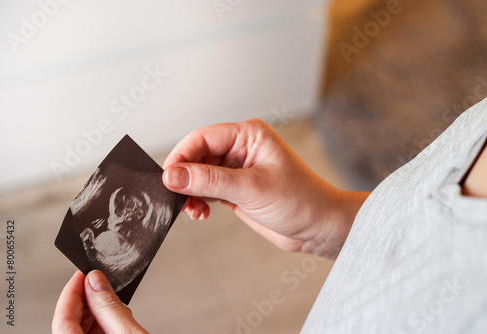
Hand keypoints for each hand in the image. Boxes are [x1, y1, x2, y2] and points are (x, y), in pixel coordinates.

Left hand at [52, 270, 148, 333]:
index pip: (62, 317)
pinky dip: (103, 324)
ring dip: (96, 312)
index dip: (72, 290)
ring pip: (80, 330)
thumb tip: (96, 281)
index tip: (83, 272)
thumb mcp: (129, 333)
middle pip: (69, 322)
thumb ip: (110, 308)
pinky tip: (117, 317)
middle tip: (98, 280)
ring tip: (113, 299)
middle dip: (85, 299)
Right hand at [163, 119, 368, 258]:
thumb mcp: (251, 189)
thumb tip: (173, 176)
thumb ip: (209, 181)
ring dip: (191, 192)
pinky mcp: (236, 189)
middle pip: (197, 155)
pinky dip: (199, 201)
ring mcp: (237, 169)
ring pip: (199, 174)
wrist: (318, 227)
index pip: (203, 137)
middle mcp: (241, 148)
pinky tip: (201, 213)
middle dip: (185, 177)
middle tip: (176, 198)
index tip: (167, 177)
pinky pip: (207, 189)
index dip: (182, 156)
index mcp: (248, 135)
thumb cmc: (299, 200)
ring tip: (193, 210)